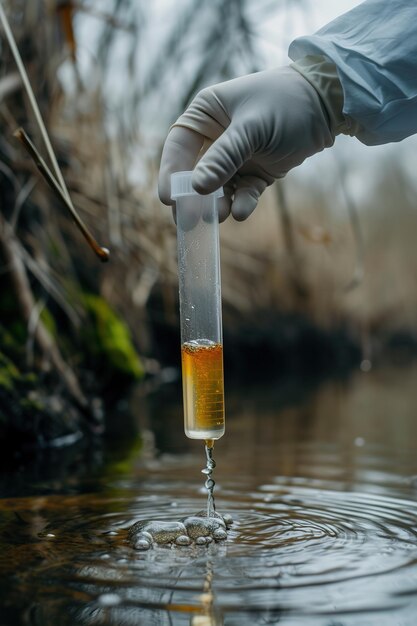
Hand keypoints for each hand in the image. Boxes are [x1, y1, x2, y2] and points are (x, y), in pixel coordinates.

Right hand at [158, 66, 333, 220]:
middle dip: (192, 198)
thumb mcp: (253, 129)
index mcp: (206, 115)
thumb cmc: (286, 104)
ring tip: (219, 217)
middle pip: (194, 173)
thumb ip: (225, 158)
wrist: (329, 105)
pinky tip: (241, 212)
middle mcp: (217, 137)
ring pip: (218, 189)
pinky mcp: (256, 173)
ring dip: (217, 205)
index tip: (169, 199)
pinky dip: (242, 203)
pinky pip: (243, 193)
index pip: (178, 147)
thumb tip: (196, 188)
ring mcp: (236, 158)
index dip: (170, 173)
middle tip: (189, 221)